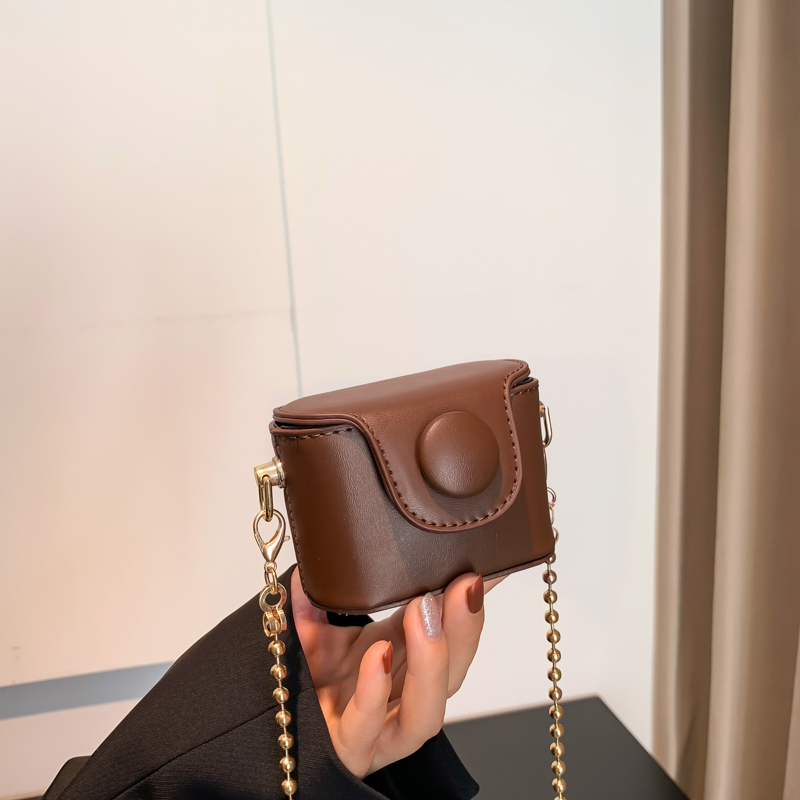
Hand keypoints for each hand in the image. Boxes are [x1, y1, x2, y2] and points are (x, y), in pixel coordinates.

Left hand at [292, 568, 500, 778]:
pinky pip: (367, 725)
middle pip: (451, 673)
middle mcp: (403, 698)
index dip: (471, 602)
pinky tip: (378, 657)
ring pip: (426, 709)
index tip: (490, 566)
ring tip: (426, 613)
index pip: (448, 631)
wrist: (271, 725)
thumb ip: (324, 589)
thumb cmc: (307, 679)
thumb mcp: (318, 626)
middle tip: (465, 584)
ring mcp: (382, 729)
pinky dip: (375, 691)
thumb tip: (325, 540)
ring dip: (432, 660)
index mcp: (403, 661)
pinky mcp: (349, 747)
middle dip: (463, 628)